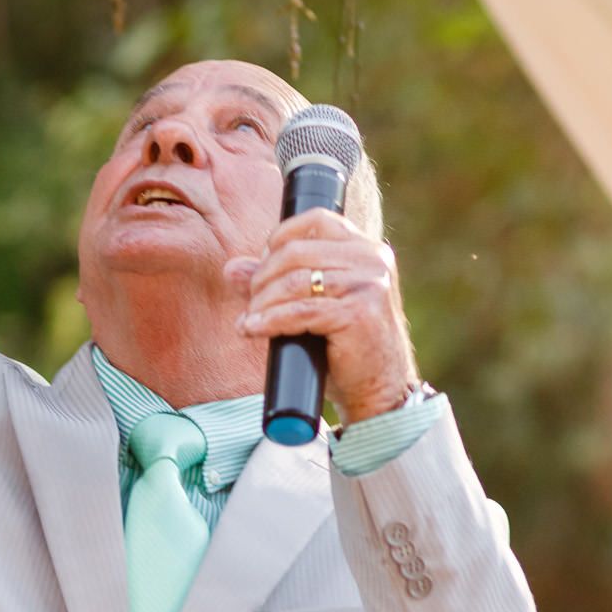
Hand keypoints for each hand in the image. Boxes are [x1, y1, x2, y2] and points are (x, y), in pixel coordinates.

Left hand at [224, 210, 418, 425]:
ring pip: (294, 281)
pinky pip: (299, 311)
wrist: (380, 391)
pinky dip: (269, 320)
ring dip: (262, 301)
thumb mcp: (314, 306)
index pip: (317, 220)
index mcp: (368, 250)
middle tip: (251, 301)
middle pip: (297, 251)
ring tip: (250, 319)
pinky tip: (253, 328)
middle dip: (263, 276)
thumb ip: (278, 281)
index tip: (262, 265)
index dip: (280, 237)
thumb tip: (232, 268)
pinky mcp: (357, 313)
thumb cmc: (347, 349)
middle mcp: (373, 260)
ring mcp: (368, 285)